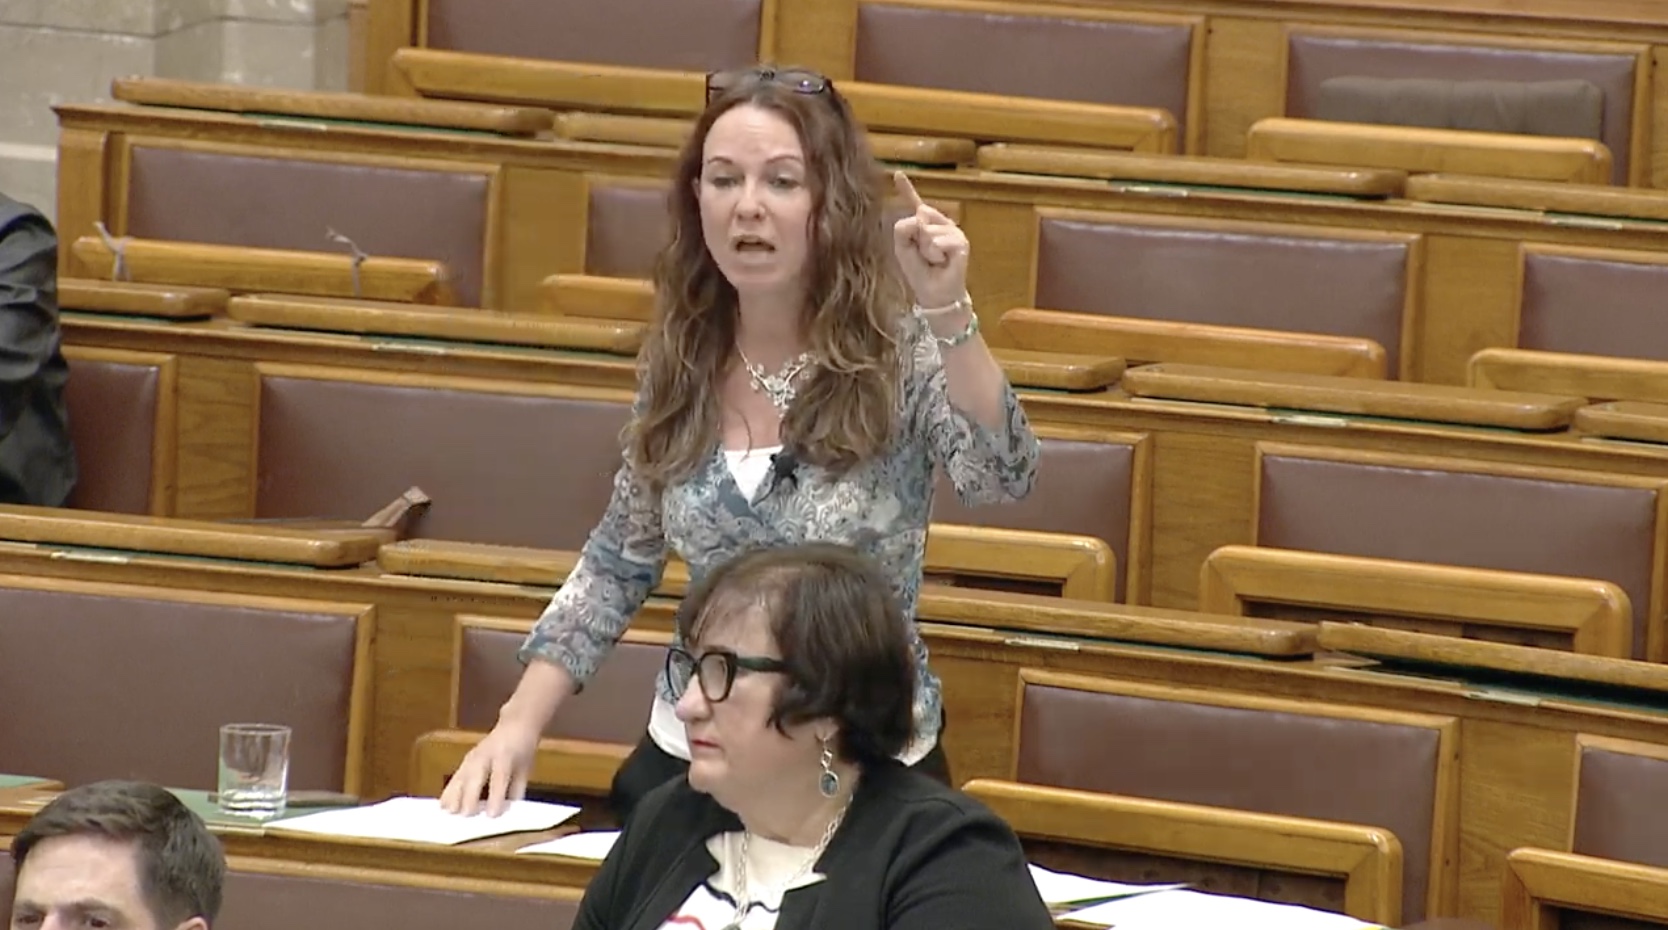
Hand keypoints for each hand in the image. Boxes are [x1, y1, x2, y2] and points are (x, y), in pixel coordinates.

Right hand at [437, 716, 539, 816]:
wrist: (515, 725)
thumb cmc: (522, 750)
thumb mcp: (525, 768)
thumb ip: (517, 790)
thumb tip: (507, 812)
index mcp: (506, 755)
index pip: (499, 777)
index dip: (495, 796)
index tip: (492, 815)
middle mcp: (487, 754)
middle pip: (475, 776)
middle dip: (469, 796)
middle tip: (466, 815)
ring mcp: (473, 756)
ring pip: (461, 776)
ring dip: (454, 794)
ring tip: (449, 812)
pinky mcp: (465, 760)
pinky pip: (455, 777)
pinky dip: (449, 791)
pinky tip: (444, 804)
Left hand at [891, 171, 969, 309]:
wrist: (934, 293)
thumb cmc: (919, 272)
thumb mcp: (902, 248)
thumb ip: (902, 228)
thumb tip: (920, 217)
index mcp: (925, 224)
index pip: (915, 203)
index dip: (906, 188)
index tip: (898, 173)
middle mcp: (941, 223)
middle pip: (919, 214)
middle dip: (916, 237)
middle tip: (924, 255)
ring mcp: (953, 231)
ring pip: (928, 230)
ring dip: (926, 250)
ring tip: (934, 260)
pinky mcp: (961, 242)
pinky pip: (938, 241)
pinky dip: (935, 254)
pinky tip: (942, 262)